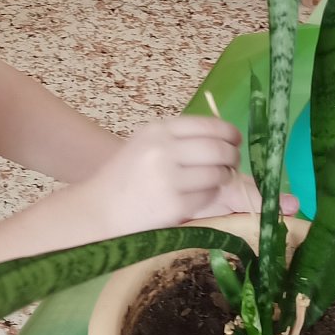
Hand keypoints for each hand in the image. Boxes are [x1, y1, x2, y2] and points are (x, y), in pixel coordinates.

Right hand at [80, 118, 248, 237]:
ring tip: (215, 182)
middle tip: (232, 164)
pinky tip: (198, 197)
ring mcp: (168, 177)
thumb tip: (225, 139)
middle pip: (218, 148)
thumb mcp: (146, 145)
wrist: (99, 209)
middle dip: (232, 156)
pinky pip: (208, 196)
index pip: (208, 124)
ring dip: (223, 178)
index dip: (229, 132)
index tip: (235, 140)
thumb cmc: (126, 177)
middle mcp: (163, 149)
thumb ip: (179, 139)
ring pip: (217, 173)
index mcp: (157, 130)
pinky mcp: (174, 204)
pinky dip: (210, 196)